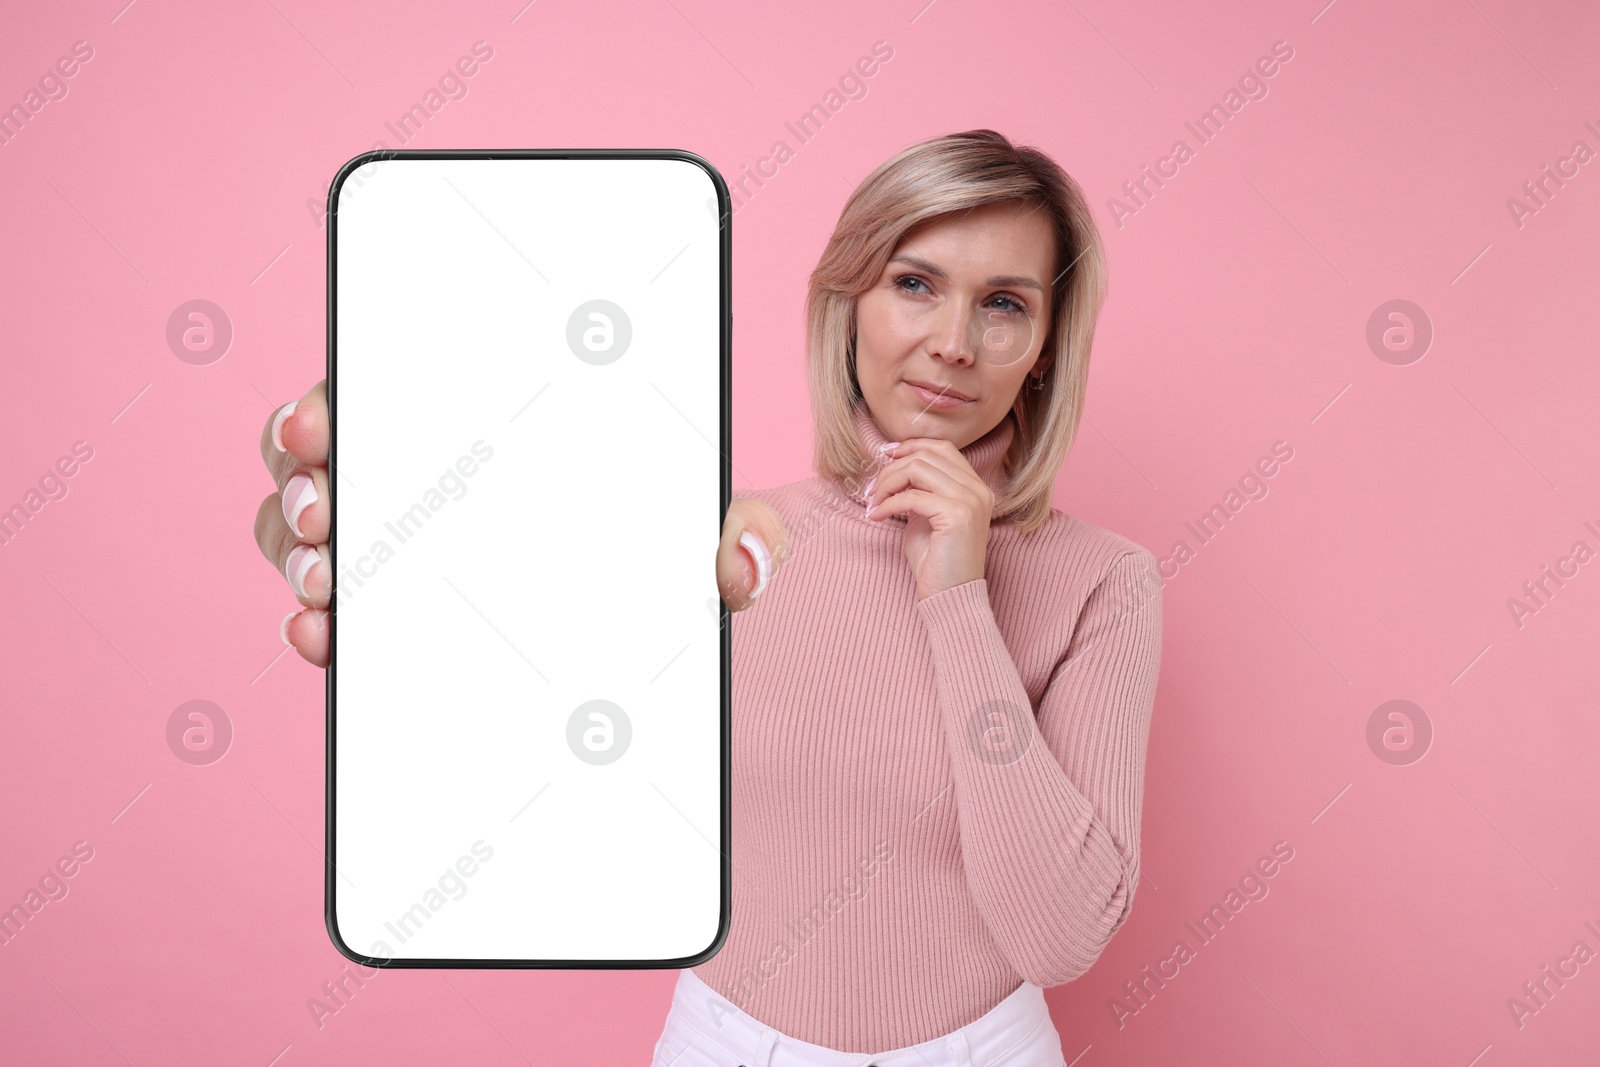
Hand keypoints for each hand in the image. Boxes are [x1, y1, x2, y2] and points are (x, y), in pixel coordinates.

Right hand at [256, 381, 785, 666]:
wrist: (639, 633)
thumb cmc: (653, 543)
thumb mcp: (699, 525)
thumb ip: (739, 530)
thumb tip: (745, 563)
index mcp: (473, 418)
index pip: (376, 386)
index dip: (328, 399)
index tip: (320, 424)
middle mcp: (416, 472)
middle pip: (314, 459)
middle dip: (299, 479)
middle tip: (324, 510)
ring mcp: (391, 545)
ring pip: (300, 532)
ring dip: (297, 553)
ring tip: (329, 583)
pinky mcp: (382, 615)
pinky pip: (324, 613)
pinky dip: (314, 625)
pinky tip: (324, 641)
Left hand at [865, 439, 991, 600]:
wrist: (950, 596)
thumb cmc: (935, 561)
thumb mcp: (926, 516)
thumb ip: (919, 489)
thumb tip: (894, 466)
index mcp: (976, 487)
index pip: (943, 448)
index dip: (911, 446)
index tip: (885, 454)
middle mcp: (978, 490)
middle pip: (927, 456)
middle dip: (891, 468)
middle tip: (871, 490)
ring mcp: (971, 501)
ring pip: (918, 469)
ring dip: (887, 483)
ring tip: (873, 502)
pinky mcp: (957, 516)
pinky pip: (911, 497)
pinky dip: (887, 504)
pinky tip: (876, 516)